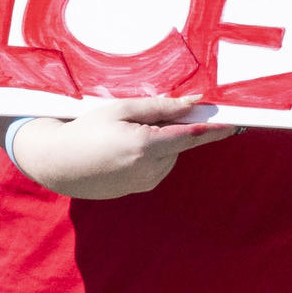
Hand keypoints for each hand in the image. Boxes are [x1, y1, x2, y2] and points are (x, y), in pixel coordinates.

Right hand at [9, 98, 239, 199]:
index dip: (214, 130)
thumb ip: (160, 107)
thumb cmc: (85, 129)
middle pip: (178, 144)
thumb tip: (193, 103)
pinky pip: (157, 167)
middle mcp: (150, 169)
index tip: (235, 125)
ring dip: (158, 143)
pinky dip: (149, 155)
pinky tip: (121, 151)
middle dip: (172, 129)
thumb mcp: (120, 110)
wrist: (56, 163)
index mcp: (145, 146)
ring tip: (122, 136)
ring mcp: (145, 182)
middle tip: (141, 119)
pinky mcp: (140, 189)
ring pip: (168, 156)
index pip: (190, 137)